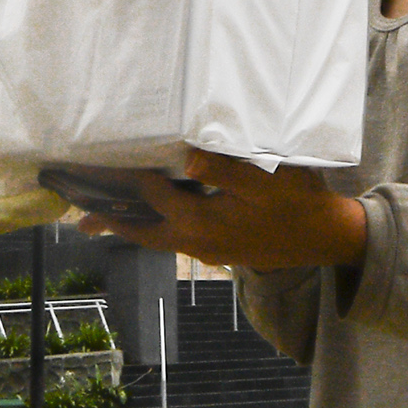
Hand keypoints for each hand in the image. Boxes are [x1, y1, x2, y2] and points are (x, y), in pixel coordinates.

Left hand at [75, 149, 366, 271]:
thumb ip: (224, 169)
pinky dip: (156, 227)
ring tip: (101, 222)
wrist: (329, 239)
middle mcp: (197, 241)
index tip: (98, 161)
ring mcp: (209, 249)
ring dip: (130, 226)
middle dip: (111, 220)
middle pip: (142, 231)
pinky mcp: (221, 249)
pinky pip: (176, 238)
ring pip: (158, 238)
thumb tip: (186, 158)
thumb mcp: (266, 180)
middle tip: (79, 217)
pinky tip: (158, 215)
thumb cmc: (300, 204)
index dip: (125, 176)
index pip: (151, 195)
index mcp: (200, 224)